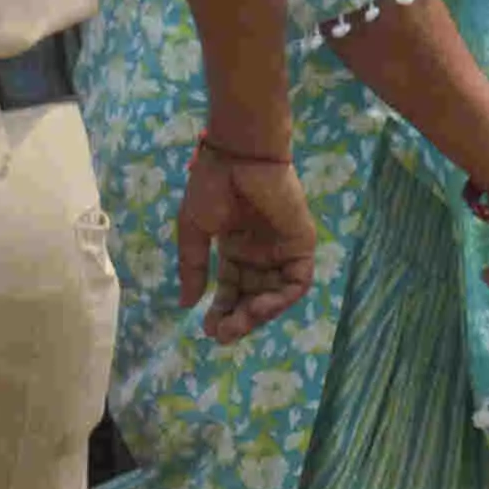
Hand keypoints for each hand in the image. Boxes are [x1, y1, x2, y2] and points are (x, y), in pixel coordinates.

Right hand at [174, 140, 321, 341]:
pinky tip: (259, 308)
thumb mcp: (194, 229)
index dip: (221, 310)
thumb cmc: (213, 183)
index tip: (207, 329)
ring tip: (237, 324)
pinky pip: (296, 282)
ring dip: (258, 314)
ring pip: (274, 295)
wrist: (239, 153)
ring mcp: (282, 249)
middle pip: (252, 297)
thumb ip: (194, 266)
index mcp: (235, 248)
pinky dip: (280, 300)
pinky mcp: (301, 244)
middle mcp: (260, 253)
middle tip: (222, 334)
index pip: (231, 289)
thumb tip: (186, 305)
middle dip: (238, 319)